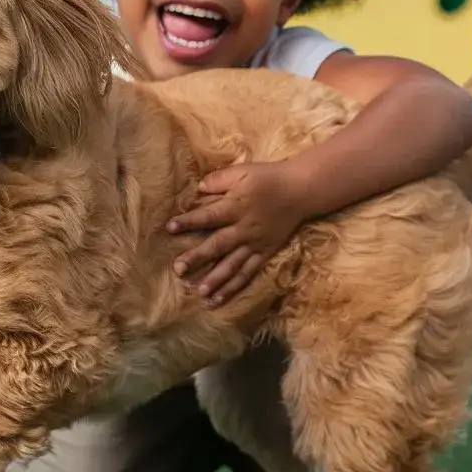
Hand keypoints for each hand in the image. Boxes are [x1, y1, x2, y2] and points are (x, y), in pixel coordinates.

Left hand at [166, 161, 307, 307]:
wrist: (301, 190)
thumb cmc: (268, 178)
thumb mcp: (242, 171)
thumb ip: (219, 180)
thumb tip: (198, 189)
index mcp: (235, 207)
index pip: (208, 216)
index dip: (189, 222)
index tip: (169, 228)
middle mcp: (244, 229)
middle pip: (218, 245)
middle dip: (197, 258)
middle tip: (178, 269)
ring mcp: (254, 244)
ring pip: (232, 265)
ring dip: (215, 280)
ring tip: (199, 292)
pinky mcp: (264, 254)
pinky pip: (248, 274)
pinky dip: (233, 287)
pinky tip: (218, 299)